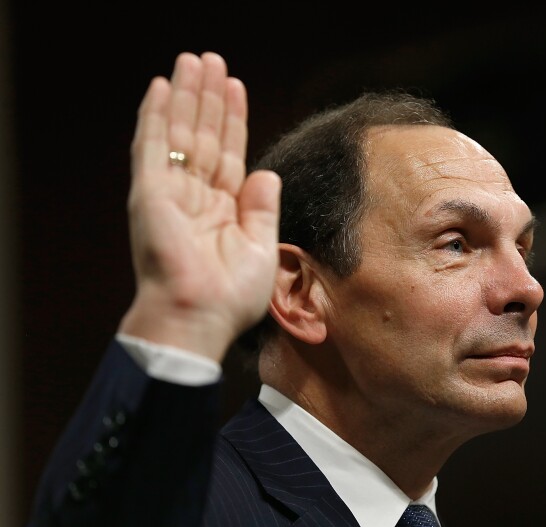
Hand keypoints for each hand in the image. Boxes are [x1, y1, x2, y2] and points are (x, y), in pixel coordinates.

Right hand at [118, 52, 280, 361]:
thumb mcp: (261, 248)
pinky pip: (151, 146)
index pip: (228, 153)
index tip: (236, 88)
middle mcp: (195, 197)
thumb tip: (265, 173)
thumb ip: (261, 208)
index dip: (233, 121)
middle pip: (203, 135)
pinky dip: (155, 116)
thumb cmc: (230, 296)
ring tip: (193, 61)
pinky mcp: (149, 193)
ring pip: (179, 132)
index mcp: (222, 210)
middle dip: (208, 98)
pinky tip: (162, 88)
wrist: (198, 317)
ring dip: (186, 96)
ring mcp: (170, 193)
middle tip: (211, 60)